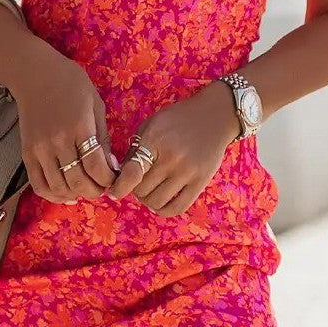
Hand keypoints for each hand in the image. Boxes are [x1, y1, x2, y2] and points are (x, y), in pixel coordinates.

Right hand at [11, 43, 117, 204]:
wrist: (35, 75)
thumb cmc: (70, 85)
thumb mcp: (95, 105)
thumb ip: (103, 137)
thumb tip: (110, 165)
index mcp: (79, 127)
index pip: (95, 166)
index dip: (108, 179)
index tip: (113, 178)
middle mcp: (58, 141)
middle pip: (78, 181)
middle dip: (95, 190)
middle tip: (102, 187)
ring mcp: (40, 149)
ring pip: (59, 187)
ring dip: (76, 194)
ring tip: (86, 188)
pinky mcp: (27, 153)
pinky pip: (38, 184)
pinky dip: (52, 195)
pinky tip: (66, 194)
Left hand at [108, 80, 240, 216]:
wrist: (214, 116)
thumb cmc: (177, 119)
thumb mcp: (151, 125)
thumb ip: (134, 149)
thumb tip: (119, 176)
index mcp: (154, 141)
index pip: (131, 173)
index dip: (119, 187)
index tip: (114, 192)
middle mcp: (171, 158)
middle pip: (141, 190)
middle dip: (135, 189)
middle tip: (138, 183)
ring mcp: (187, 171)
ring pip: (156, 201)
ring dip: (148, 200)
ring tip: (150, 191)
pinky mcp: (201, 181)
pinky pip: (177, 207)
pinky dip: (164, 210)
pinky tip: (160, 203)